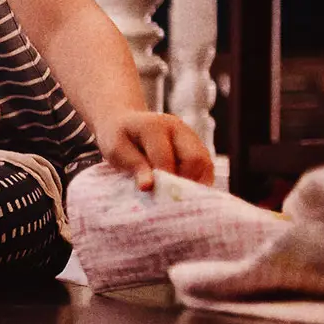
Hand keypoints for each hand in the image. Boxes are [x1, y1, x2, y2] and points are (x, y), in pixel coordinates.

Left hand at [99, 111, 214, 190]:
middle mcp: (179, 128)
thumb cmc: (118, 138)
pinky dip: (198, 182)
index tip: (155, 197)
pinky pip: (206, 168)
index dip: (161, 180)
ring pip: (205, 165)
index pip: (165, 157)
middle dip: (184, 183)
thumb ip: (134, 166)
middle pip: (196, 159)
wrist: (126, 123)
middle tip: (169, 200)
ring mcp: (192, 137)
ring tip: (176, 197)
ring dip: (194, 184)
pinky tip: (184, 192)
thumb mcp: (116, 150)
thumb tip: (148, 187)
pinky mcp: (198, 147)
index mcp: (155, 126)